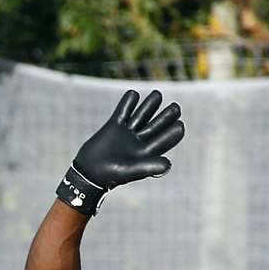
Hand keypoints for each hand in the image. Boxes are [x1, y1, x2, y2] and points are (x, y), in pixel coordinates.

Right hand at [57, 89, 184, 214]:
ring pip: (140, 116)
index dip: (172, 133)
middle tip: (176, 108)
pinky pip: (123, 112)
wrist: (88, 172)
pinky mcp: (114, 126)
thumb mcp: (131, 170)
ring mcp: (126, 132)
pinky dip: (127, 104)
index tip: (180, 125)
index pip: (163, 140)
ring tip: (158, 94)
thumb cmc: (111, 175)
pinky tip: (133, 94)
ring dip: (149, 105)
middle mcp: (138, 141)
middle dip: (166, 117)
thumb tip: (169, 164)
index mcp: (146, 152)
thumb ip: (149, 167)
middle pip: (155, 126)